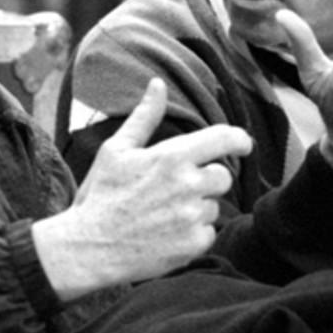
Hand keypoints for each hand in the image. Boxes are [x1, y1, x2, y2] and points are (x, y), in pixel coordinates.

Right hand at [32, 78, 252, 299]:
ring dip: (197, 209)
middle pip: (223, 177)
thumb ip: (144, 117)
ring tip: (164, 214)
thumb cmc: (101, 196)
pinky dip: (193, 234)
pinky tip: (167, 234)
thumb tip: (158, 84)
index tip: (243, 144)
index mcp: (171, 157)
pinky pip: (208, 233)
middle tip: (177, 190)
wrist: (89, 248)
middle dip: (206, 180)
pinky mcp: (193, 245)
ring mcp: (192, 217)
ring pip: (215, 207)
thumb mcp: (116, 150)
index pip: (225, 139)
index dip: (240, 140)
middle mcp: (188, 185)